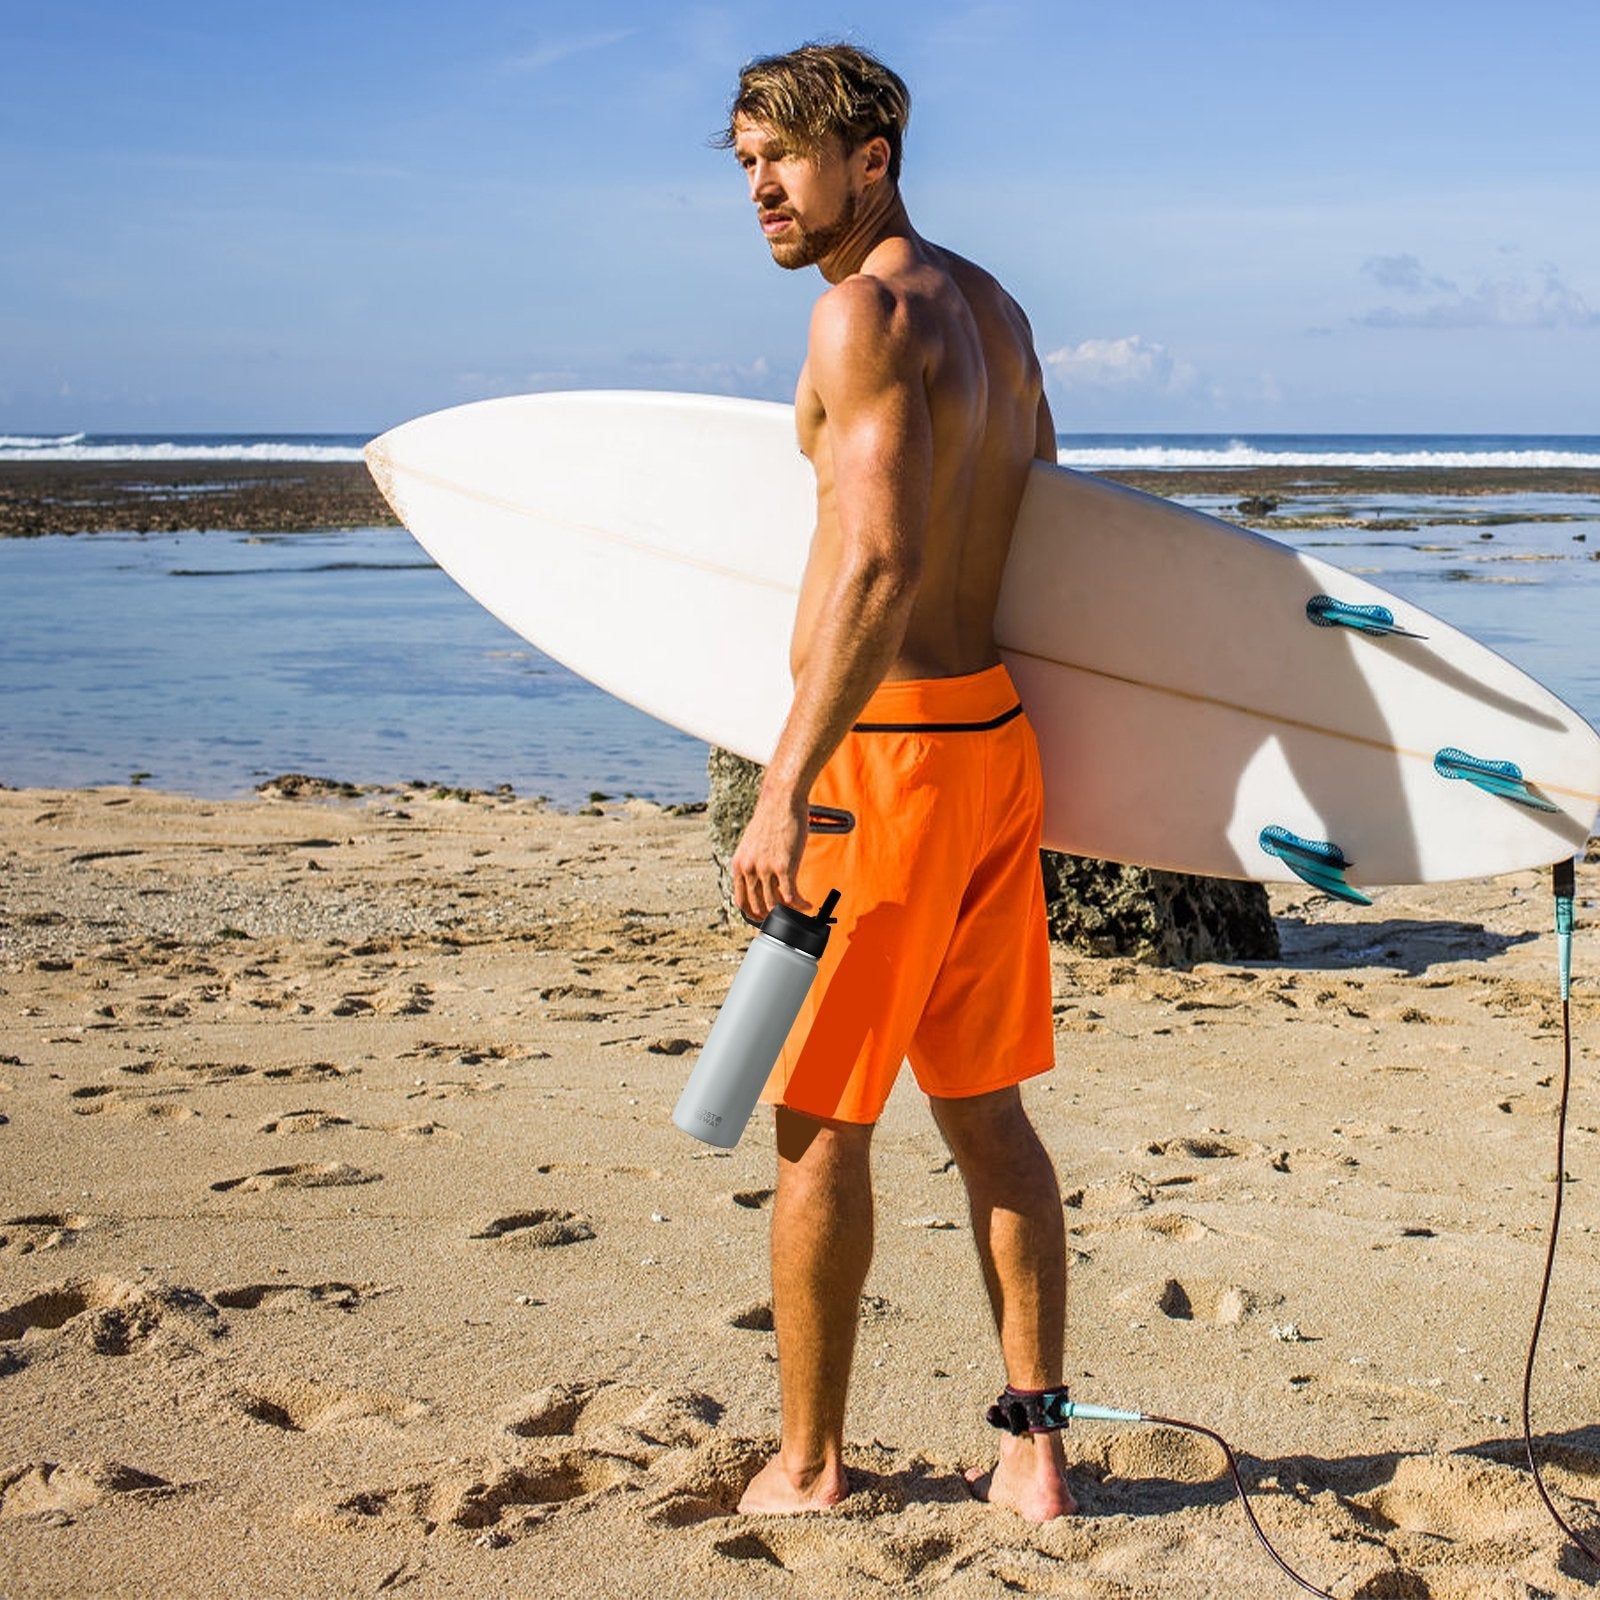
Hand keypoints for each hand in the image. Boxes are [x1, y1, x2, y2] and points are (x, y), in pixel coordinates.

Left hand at [730, 786, 812, 923]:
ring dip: (789, 913)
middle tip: (785, 919)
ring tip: (800, 910)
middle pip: (758, 907)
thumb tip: (763, 879)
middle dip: (772, 916)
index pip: (741, 901)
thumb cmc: (771, 817)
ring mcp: (765, 869)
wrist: (781, 799)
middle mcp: (749, 869)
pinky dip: (801, 906)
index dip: (752, 915)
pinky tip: (808, 905)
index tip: (764, 919)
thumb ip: (754, 862)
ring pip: (775, 905)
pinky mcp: (784, 866)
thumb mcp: (753, 843)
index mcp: (739, 864)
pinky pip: (792, 896)